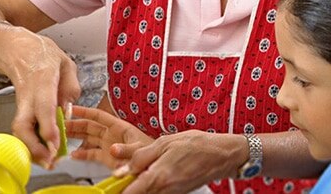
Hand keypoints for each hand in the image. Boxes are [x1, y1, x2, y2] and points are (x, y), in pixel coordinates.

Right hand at [0, 24, 79, 167]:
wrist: (15, 47)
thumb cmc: (41, 53)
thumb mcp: (66, 62)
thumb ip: (71, 87)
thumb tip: (67, 110)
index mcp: (43, 77)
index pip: (44, 106)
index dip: (48, 127)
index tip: (54, 143)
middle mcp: (28, 91)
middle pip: (23, 124)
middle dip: (34, 147)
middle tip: (48, 160)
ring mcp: (20, 100)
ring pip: (19, 129)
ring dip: (32, 147)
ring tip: (47, 158)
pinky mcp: (18, 106)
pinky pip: (22, 126)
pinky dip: (31, 140)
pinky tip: (42, 146)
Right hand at [65, 106, 153, 168]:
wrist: (155, 166)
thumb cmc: (151, 154)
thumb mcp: (140, 149)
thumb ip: (127, 149)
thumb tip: (112, 149)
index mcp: (119, 127)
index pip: (98, 116)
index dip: (84, 111)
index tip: (70, 109)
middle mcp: (112, 134)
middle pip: (90, 126)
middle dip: (75, 124)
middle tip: (59, 124)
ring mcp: (109, 145)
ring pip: (89, 139)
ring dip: (76, 137)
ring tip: (61, 137)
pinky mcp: (108, 158)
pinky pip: (92, 154)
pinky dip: (82, 154)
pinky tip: (72, 155)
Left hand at [113, 130, 244, 193]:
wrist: (220, 156)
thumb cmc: (195, 145)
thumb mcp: (164, 142)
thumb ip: (139, 156)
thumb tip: (119, 169)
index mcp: (158, 177)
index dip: (115, 190)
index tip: (109, 184)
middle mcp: (163, 191)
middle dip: (126, 187)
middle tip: (125, 172)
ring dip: (138, 186)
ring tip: (142, 169)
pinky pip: (156, 193)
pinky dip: (150, 185)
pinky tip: (154, 172)